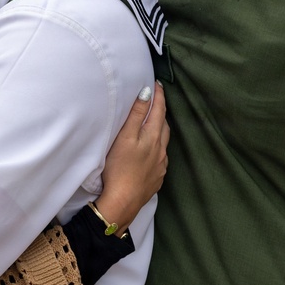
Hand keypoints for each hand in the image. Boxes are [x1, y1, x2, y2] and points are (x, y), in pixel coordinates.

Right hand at [94, 83, 169, 234]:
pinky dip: (158, 148)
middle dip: (161, 111)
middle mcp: (160, 150)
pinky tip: (151, 151)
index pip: (158, 111)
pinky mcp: (156, 178)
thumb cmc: (119, 168)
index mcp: (152, 137)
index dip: (159, 96)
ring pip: (164, 142)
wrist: (123, 201)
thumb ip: (136, 115)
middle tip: (157, 99)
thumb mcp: (125, 137)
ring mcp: (160, 165)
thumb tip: (147, 93)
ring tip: (155, 123)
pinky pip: (160, 157)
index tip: (157, 84)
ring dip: (161, 129)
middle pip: (164, 125)